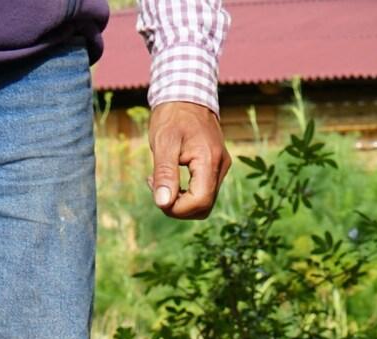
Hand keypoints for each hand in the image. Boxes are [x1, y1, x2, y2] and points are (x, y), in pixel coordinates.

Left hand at [148, 101, 230, 219]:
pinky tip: (169, 177)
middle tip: (156, 187)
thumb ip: (164, 174)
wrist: (186, 92)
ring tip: (160, 180)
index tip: (157, 194)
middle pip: (203, 207)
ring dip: (180, 200)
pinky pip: (203, 190)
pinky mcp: (216, 165)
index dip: (177, 208)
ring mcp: (221, 166)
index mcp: (210, 160)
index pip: (199, 202)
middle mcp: (220, 166)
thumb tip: (163, 203)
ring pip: (203, 202)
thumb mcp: (163, 142)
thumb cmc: (172, 115)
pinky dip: (185, 192)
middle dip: (178, 207)